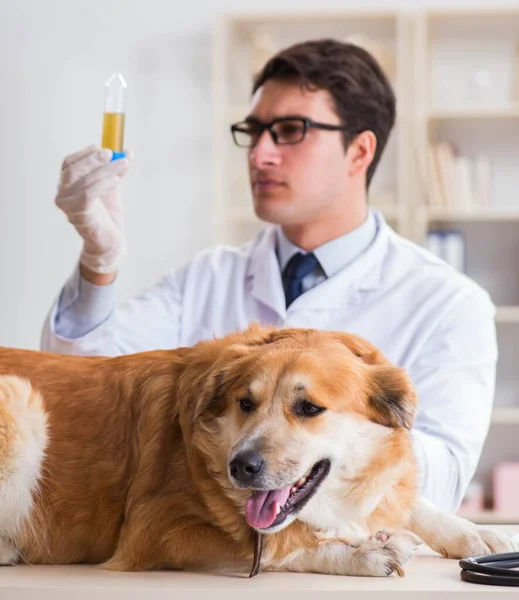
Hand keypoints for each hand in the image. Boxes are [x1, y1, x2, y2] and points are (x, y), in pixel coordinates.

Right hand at [55, 145, 131, 274]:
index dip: (84, 154)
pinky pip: (90, 193)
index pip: (69, 164)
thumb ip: (117, 171)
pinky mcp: (79, 213)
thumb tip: (128, 153)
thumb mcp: (111, 188)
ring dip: (106, 169)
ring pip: (85, 180)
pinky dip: (104, 183)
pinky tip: (117, 179)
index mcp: (67, 187)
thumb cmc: (108, 216)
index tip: (100, 147)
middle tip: (112, 153)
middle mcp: (63, 195)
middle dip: (94, 159)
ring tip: (123, 165)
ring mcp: (68, 205)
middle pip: (74, 169)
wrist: (111, 242)